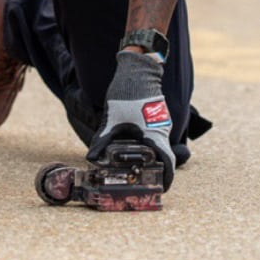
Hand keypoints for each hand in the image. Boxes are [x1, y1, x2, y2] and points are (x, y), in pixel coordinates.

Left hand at [87, 50, 174, 189]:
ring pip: (157, 145)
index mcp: (155, 134)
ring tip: (133, 166)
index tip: (161, 189)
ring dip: (148, 157)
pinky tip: (130, 146)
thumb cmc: (127, 93)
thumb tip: (91, 158)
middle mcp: (162, 130)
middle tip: (141, 180)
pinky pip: (153, 135)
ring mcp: (160, 122)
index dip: (166, 179)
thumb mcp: (111, 120)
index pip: (168, 163)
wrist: (136, 69)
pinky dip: (145, 145)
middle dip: (154, 171)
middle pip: (162, 156)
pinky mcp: (154, 116)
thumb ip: (102, 140)